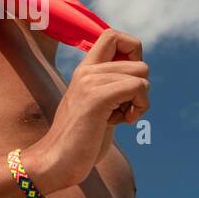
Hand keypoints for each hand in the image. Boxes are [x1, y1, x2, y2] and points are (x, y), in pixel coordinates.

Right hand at [25, 29, 148, 192]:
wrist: (56, 163)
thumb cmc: (79, 142)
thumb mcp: (98, 107)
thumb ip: (113, 89)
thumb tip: (140, 78)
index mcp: (85, 70)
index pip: (112, 35)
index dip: (132, 52)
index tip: (129, 81)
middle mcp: (86, 71)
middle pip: (138, 60)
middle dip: (141, 87)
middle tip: (123, 109)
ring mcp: (90, 82)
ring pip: (142, 74)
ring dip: (141, 101)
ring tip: (120, 117)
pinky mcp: (97, 98)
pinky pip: (138, 86)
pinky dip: (140, 107)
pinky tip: (124, 122)